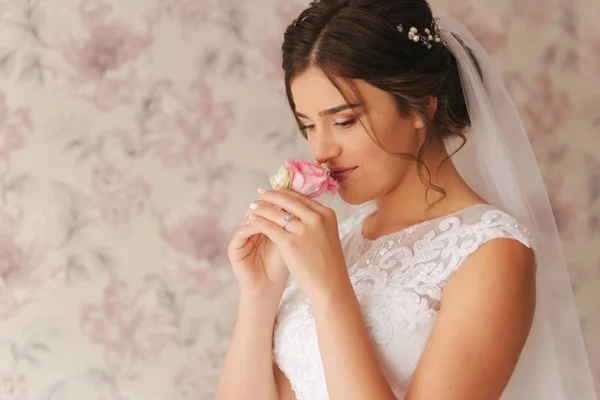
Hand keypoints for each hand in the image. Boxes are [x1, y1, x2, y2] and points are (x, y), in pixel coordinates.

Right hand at [227, 200, 289, 303]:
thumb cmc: (282, 266)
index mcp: (264, 224)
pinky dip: (253, 227)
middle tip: (282, 201)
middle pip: (259, 207)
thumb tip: (304, 202)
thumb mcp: (289, 241)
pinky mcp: (234, 246)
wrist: (270, 288)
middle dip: (271, 204)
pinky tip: (265, 226)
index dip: (280, 200)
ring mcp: (241, 236)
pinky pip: (242, 231)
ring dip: (263, 214)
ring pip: (250, 217)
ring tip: (276, 212)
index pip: (270, 205)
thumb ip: (291, 223)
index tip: (294, 197)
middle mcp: (251, 227)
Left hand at [247, 187, 349, 302]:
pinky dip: (259, 222)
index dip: (285, 193)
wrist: (331, 285)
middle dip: (271, 196)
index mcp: (327, 214)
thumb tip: (300, 211)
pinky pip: (270, 227)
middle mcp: (316, 218)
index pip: (302, 198)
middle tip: (259, 193)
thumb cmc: (329, 264)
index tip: (274, 190)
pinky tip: (252, 220)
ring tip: (253, 207)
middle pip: (288, 201)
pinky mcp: (290, 243)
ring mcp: (303, 230)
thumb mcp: (328, 235)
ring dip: (262, 208)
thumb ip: (316, 222)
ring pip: (276, 213)